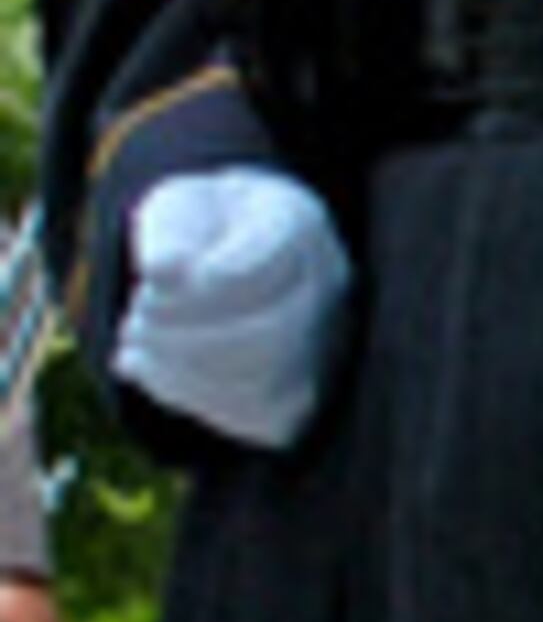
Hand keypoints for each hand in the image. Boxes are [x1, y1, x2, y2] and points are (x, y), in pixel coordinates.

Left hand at [111, 165, 351, 448]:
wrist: (223, 258)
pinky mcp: (304, 391)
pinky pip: (259, 414)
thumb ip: (167, 231)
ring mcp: (325, 341)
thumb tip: (161, 272)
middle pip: (273, 328)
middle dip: (182, 331)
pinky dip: (194, 398)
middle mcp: (329, 284)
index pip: (272, 258)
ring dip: (180, 368)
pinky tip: (153, 372)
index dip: (209, 278)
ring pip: (265, 377)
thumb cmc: (198, 228)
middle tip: (134, 321)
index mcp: (298, 221)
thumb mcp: (176, 208)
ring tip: (136, 345)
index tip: (152, 276)